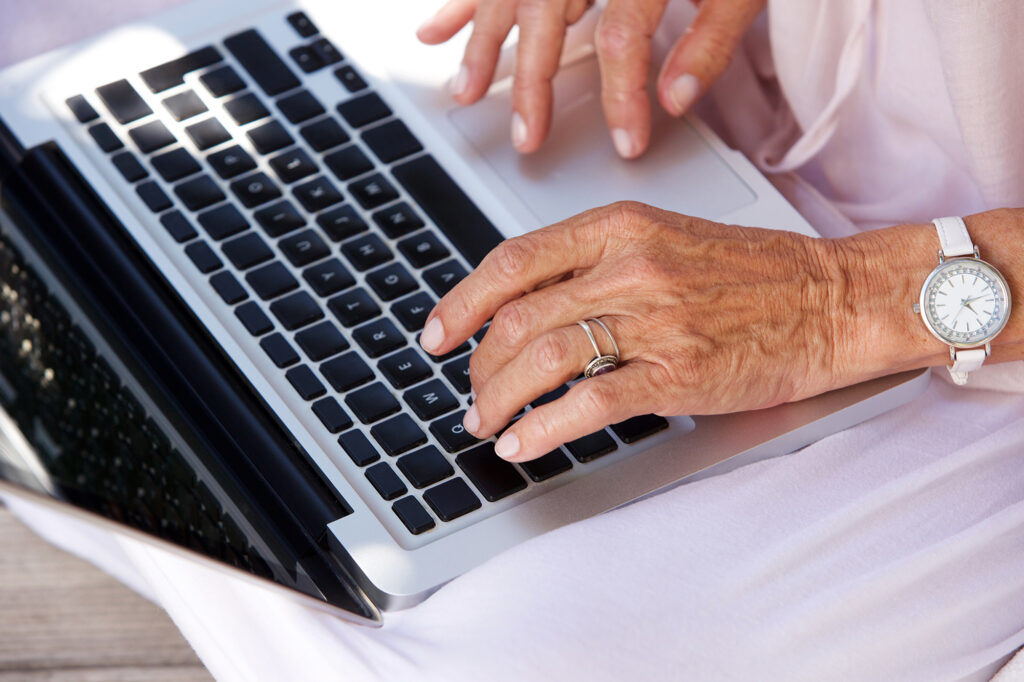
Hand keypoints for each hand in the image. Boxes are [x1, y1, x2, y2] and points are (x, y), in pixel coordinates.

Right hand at [417, 0, 764, 157]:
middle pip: (545, 16)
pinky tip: (436, 29)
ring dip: (482, 43)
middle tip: (526, 139)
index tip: (627, 143)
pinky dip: (464, 3)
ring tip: (465, 93)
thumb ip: (710, 41)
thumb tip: (674, 100)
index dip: (622, 97)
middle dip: (531, 85)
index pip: (621, 39)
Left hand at [419, 202, 855, 461]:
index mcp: (620, 228)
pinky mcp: (678, 373)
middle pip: (516, 318)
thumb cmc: (753, 273)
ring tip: (487, 423)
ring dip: (497, 400)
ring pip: (541, 359)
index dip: (462, 301)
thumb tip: (527, 308)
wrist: (831, 299)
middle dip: (477, 366)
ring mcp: (654, 320)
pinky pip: (588, 403)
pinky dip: (542, 428)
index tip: (437, 333)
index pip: (513, 261)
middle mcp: (629, 267)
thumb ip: (595, 265)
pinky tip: (523, 444)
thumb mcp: (665, 240)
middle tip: (469, 393)